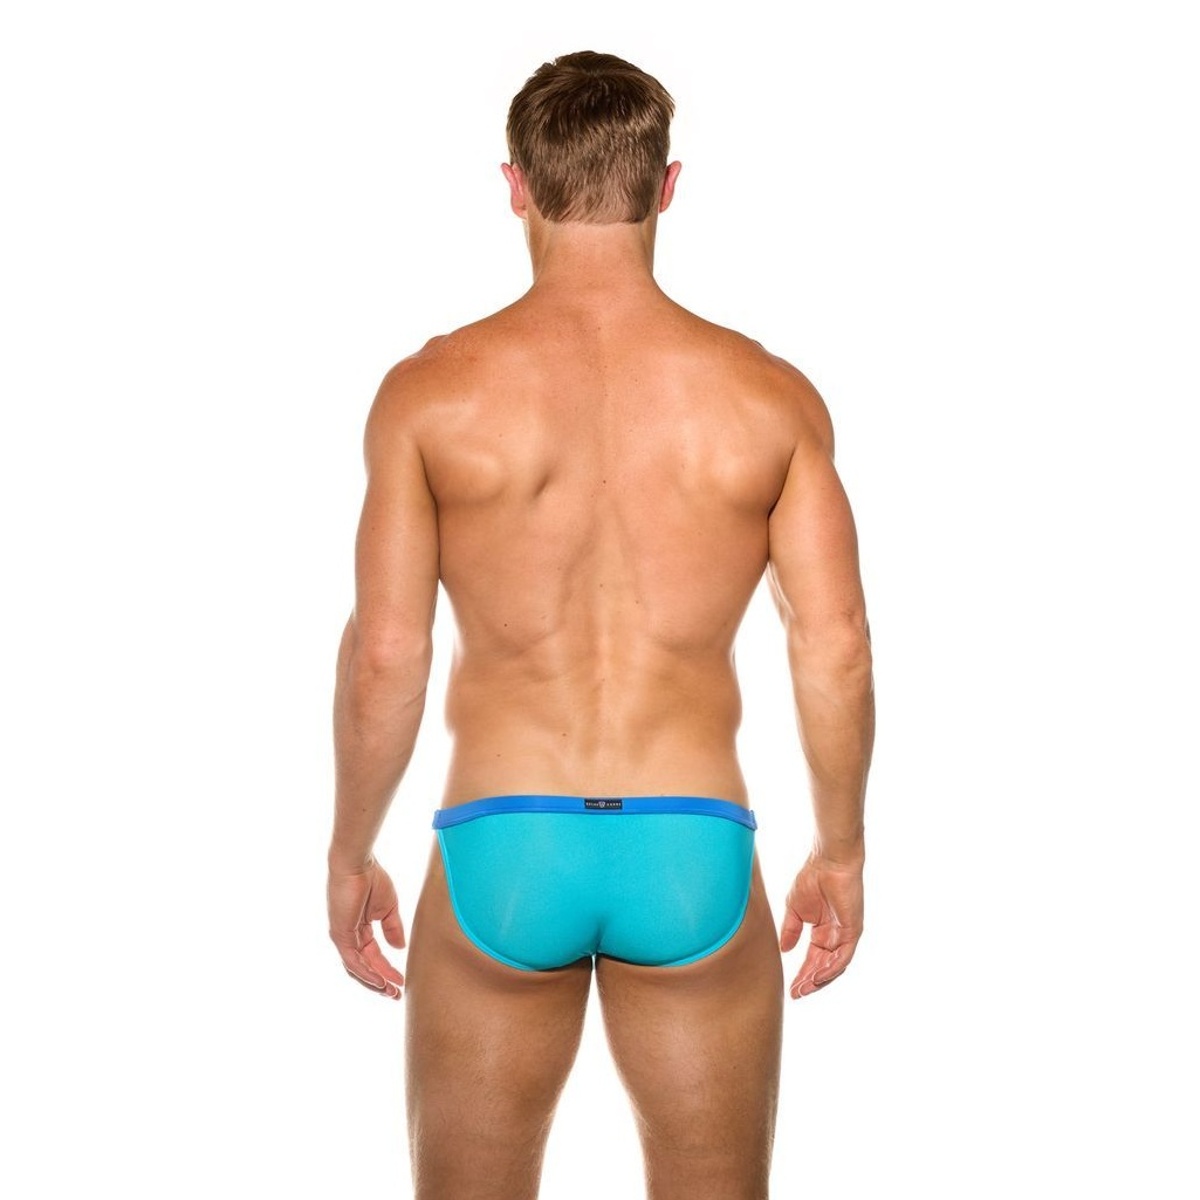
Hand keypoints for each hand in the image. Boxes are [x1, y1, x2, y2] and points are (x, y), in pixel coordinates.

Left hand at [327, 858, 406, 999]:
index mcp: (359, 929)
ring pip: (357, 969)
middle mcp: (349, 936)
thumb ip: (393, 929)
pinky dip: (367, 973)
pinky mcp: (340, 935)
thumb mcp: (388, 908)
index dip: (387, 970)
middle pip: (364, 967)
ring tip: (390, 992)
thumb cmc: (372, 878)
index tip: (401, 982)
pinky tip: (380, 981)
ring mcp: (342, 937)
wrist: (358, 864)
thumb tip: (399, 948)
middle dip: (380, 983)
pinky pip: (353, 961)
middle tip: (396, 995)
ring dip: (374, 982)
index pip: (373, 956)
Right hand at [779, 854, 862, 998]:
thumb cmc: (812, 878)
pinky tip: (817, 977)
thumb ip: (791, 930)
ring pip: (834, 966)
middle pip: (823, 966)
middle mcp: (835, 936)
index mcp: (823, 931)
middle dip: (809, 981)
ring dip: (819, 979)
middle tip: (796, 993)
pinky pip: (843, 957)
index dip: (802, 974)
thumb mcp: (795, 909)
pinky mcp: (853, 931)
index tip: (791, 988)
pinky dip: (830, 969)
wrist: (828, 861)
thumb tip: (784, 951)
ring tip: (804, 989)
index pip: (813, 959)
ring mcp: (845, 934)